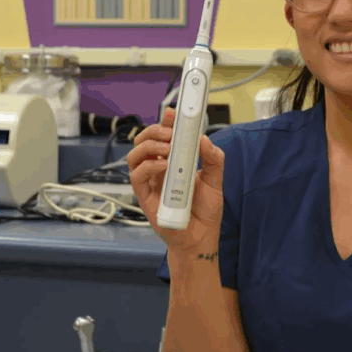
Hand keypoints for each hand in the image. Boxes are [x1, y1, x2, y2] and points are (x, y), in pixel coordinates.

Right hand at [128, 107, 224, 254]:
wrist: (201, 238)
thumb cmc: (205, 211)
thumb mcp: (215, 179)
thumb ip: (213, 158)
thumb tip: (203, 139)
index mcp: (173, 162)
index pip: (163, 137)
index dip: (164, 122)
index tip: (172, 112)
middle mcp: (158, 170)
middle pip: (144, 142)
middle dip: (155, 131)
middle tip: (171, 132)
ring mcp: (150, 183)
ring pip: (135, 156)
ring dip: (150, 146)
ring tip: (168, 148)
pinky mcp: (145, 197)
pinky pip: (137, 177)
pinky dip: (149, 167)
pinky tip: (164, 166)